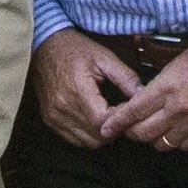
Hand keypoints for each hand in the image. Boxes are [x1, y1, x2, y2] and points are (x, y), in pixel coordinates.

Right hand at [31, 27, 136, 150]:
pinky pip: (74, 139)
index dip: (121, 119)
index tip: (127, 107)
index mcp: (78, 92)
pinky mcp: (50, 120)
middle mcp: (63, 109)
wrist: (44, 45)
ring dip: (102, 134)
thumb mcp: (104, 57)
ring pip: (87, 142)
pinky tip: (93, 119)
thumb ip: (125, 77)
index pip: (105, 121)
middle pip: (98, 136)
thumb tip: (143, 96)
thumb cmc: (75, 49)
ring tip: (107, 115)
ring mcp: (54, 117)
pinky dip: (87, 134)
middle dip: (114, 128)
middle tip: (120, 112)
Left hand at [95, 40, 187, 151]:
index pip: (133, 111)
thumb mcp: (172, 65)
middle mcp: (177, 109)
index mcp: (166, 88)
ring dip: (154, 139)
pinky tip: (175, 132)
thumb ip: (155, 87)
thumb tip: (138, 103)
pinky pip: (184, 146)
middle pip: (144, 133)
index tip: (106, 128)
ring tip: (154, 129)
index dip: (117, 122)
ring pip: (162, 144)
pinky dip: (176, 142)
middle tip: (130, 128)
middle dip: (132, 132)